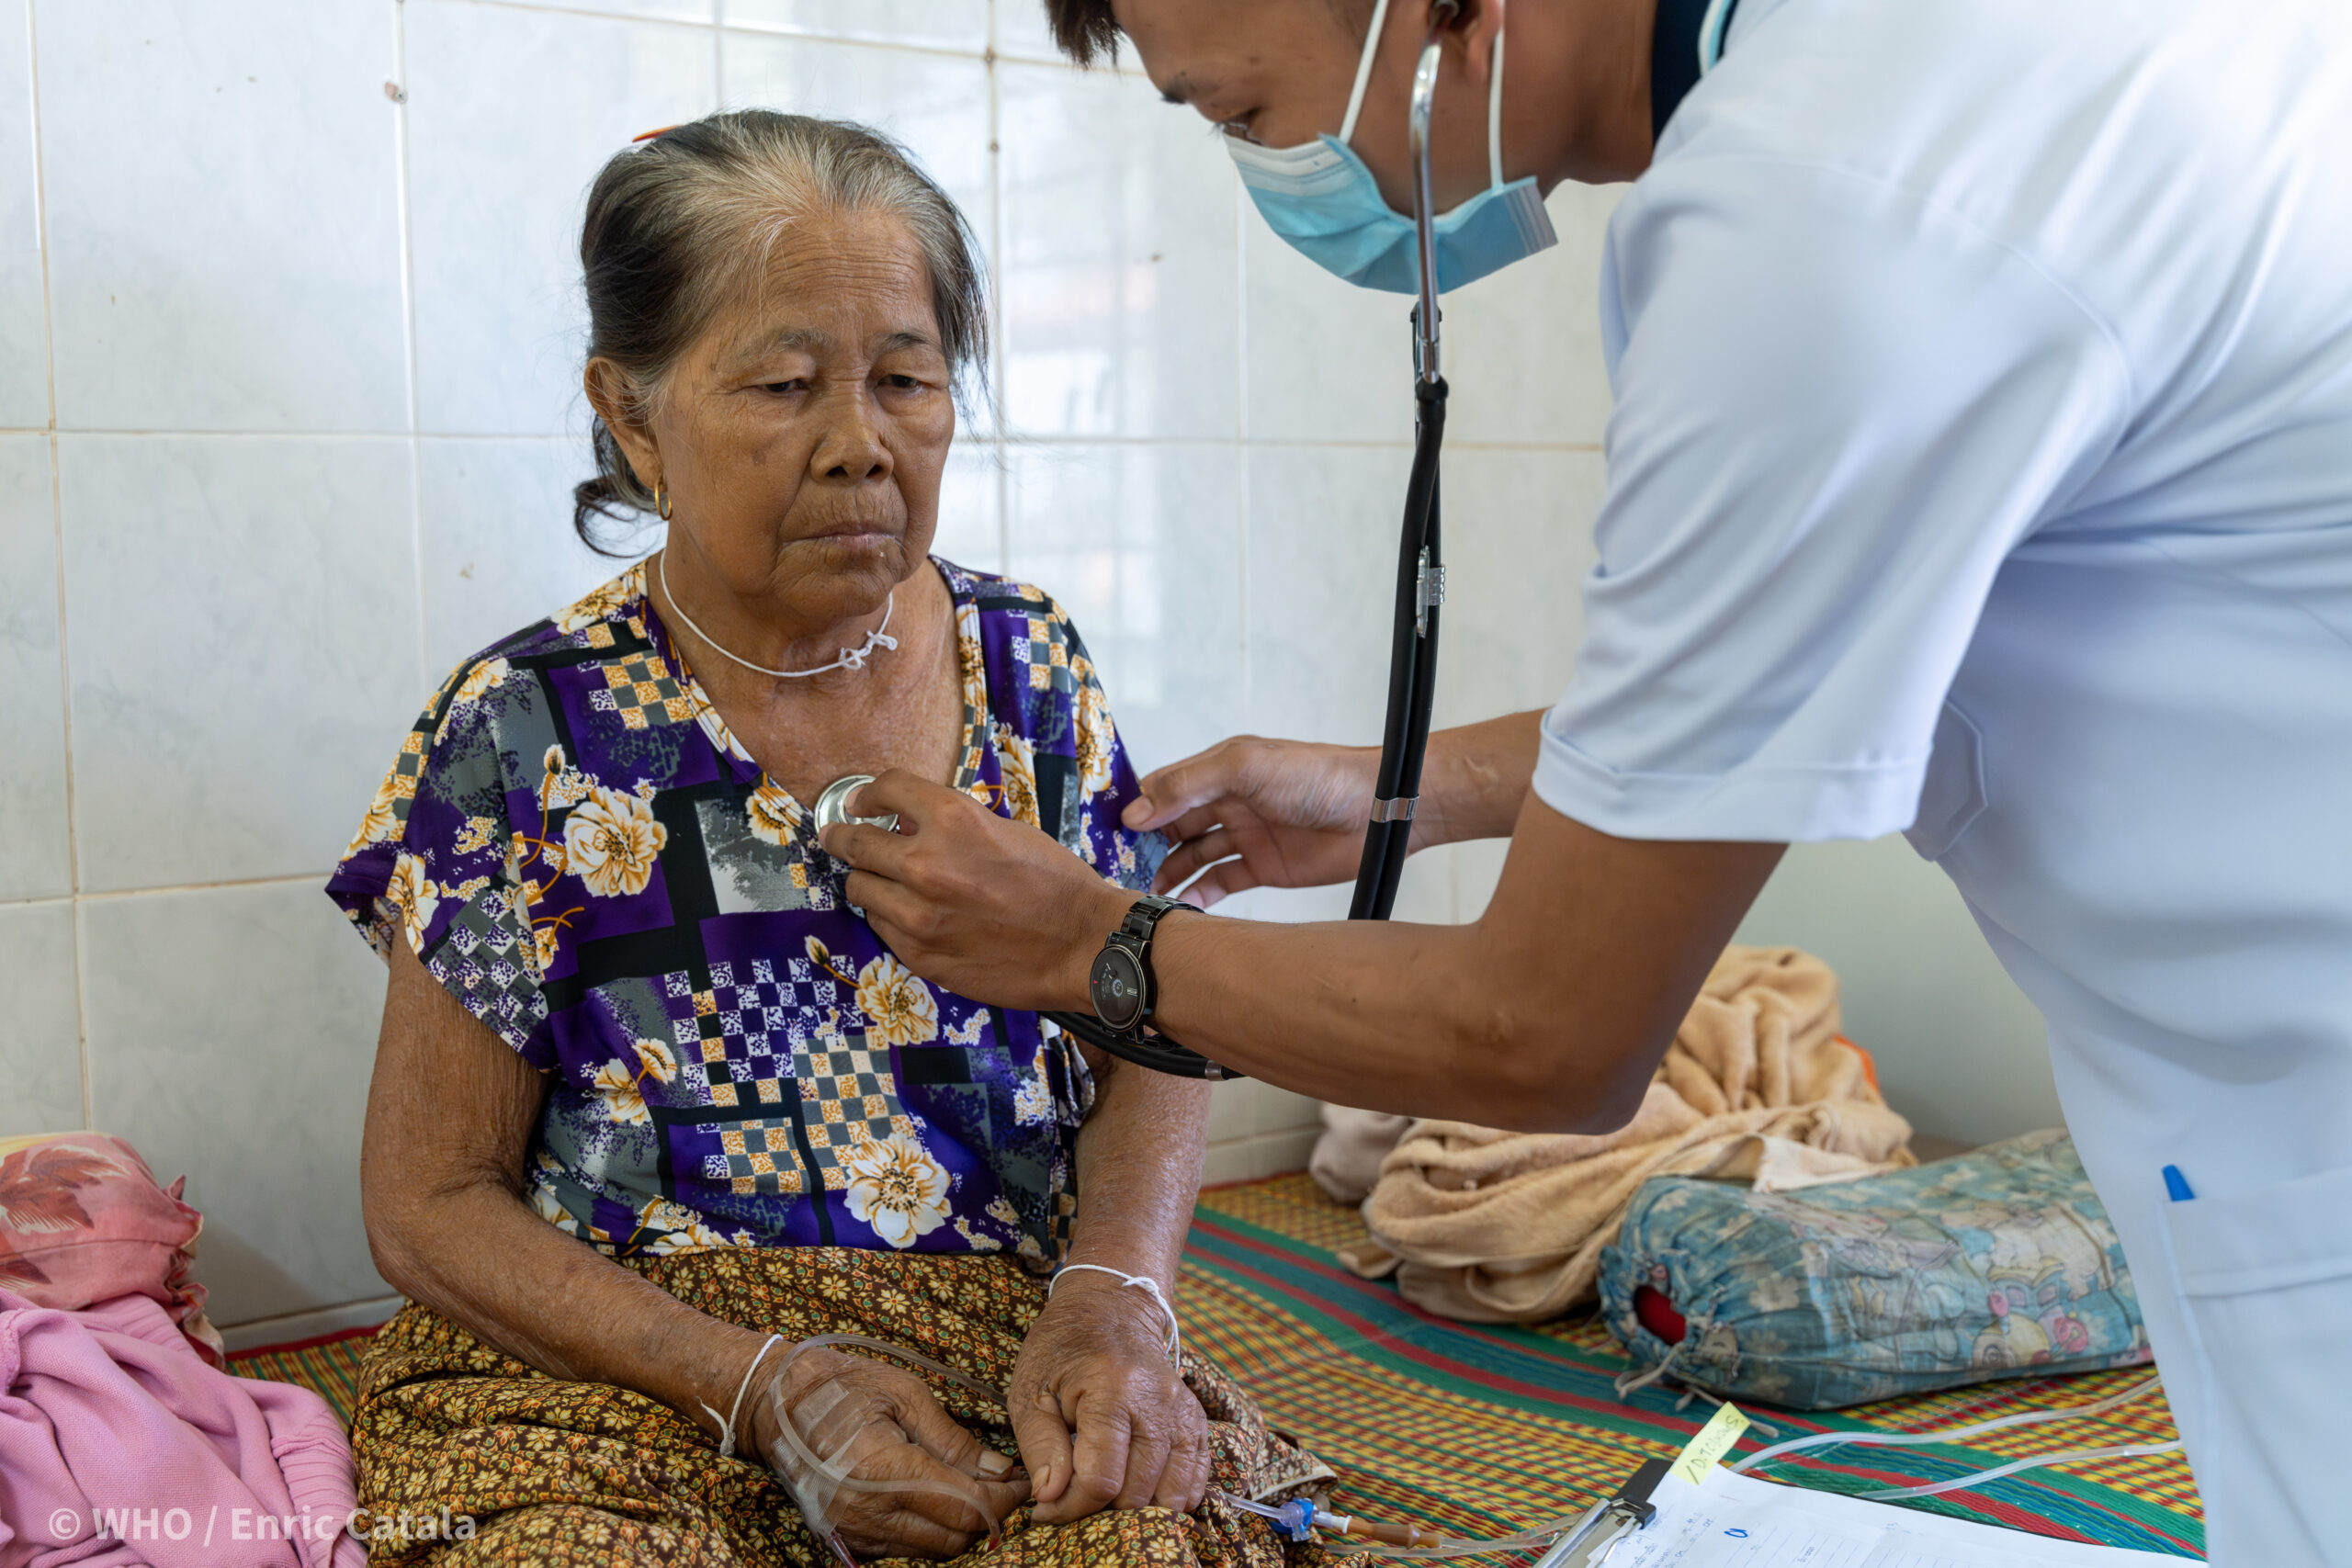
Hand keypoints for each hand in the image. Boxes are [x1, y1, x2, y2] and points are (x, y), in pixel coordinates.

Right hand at [752, 1342, 1028, 1560]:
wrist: (776, 1406)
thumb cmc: (843, 1388)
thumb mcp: (904, 1396)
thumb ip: (952, 1440)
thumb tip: (997, 1469)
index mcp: (884, 1470)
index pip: (964, 1506)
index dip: (1003, 1499)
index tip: (1022, 1481)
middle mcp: (867, 1512)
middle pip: (952, 1538)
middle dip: (988, 1516)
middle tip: (1005, 1487)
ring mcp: (853, 1531)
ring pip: (930, 1551)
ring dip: (960, 1528)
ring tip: (977, 1493)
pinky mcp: (846, 1539)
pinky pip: (903, 1550)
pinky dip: (929, 1533)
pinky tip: (939, 1502)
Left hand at [821, 771, 1130, 1010]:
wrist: (1083, 943)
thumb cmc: (1055, 883)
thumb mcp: (1005, 830)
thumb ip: (951, 825)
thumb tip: (907, 825)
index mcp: (953, 819)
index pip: (886, 789)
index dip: (868, 794)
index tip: (861, 803)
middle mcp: (926, 864)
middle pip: (855, 842)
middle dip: (843, 836)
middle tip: (838, 837)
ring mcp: (918, 915)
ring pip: (861, 889)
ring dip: (871, 881)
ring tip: (887, 883)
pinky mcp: (920, 954)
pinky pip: (882, 928)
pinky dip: (890, 918)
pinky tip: (913, 916)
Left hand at [1007, 1273, 1209, 1522]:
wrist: (1110, 1308)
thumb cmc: (1061, 1350)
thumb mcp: (1030, 1391)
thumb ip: (1040, 1446)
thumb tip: (1050, 1499)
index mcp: (1111, 1390)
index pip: (1101, 1479)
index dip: (1070, 1508)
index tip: (1046, 1511)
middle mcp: (1156, 1402)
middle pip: (1138, 1493)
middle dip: (1101, 1513)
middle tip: (1073, 1504)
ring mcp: (1182, 1412)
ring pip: (1172, 1495)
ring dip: (1137, 1512)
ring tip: (1104, 1501)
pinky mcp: (1196, 1421)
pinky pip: (1195, 1481)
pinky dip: (1170, 1500)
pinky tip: (1139, 1495)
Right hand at [1122, 736, 1395, 906]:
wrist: (1375, 809)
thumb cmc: (1317, 775)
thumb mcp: (1245, 767)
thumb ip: (1189, 786)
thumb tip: (1136, 812)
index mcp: (1219, 770)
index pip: (1164, 789)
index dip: (1136, 809)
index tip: (1105, 834)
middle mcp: (1227, 801)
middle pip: (1172, 826)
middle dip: (1144, 847)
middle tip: (1116, 872)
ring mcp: (1244, 835)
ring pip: (1191, 857)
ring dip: (1167, 874)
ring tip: (1143, 895)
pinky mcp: (1262, 867)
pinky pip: (1219, 882)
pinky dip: (1197, 895)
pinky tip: (1179, 907)